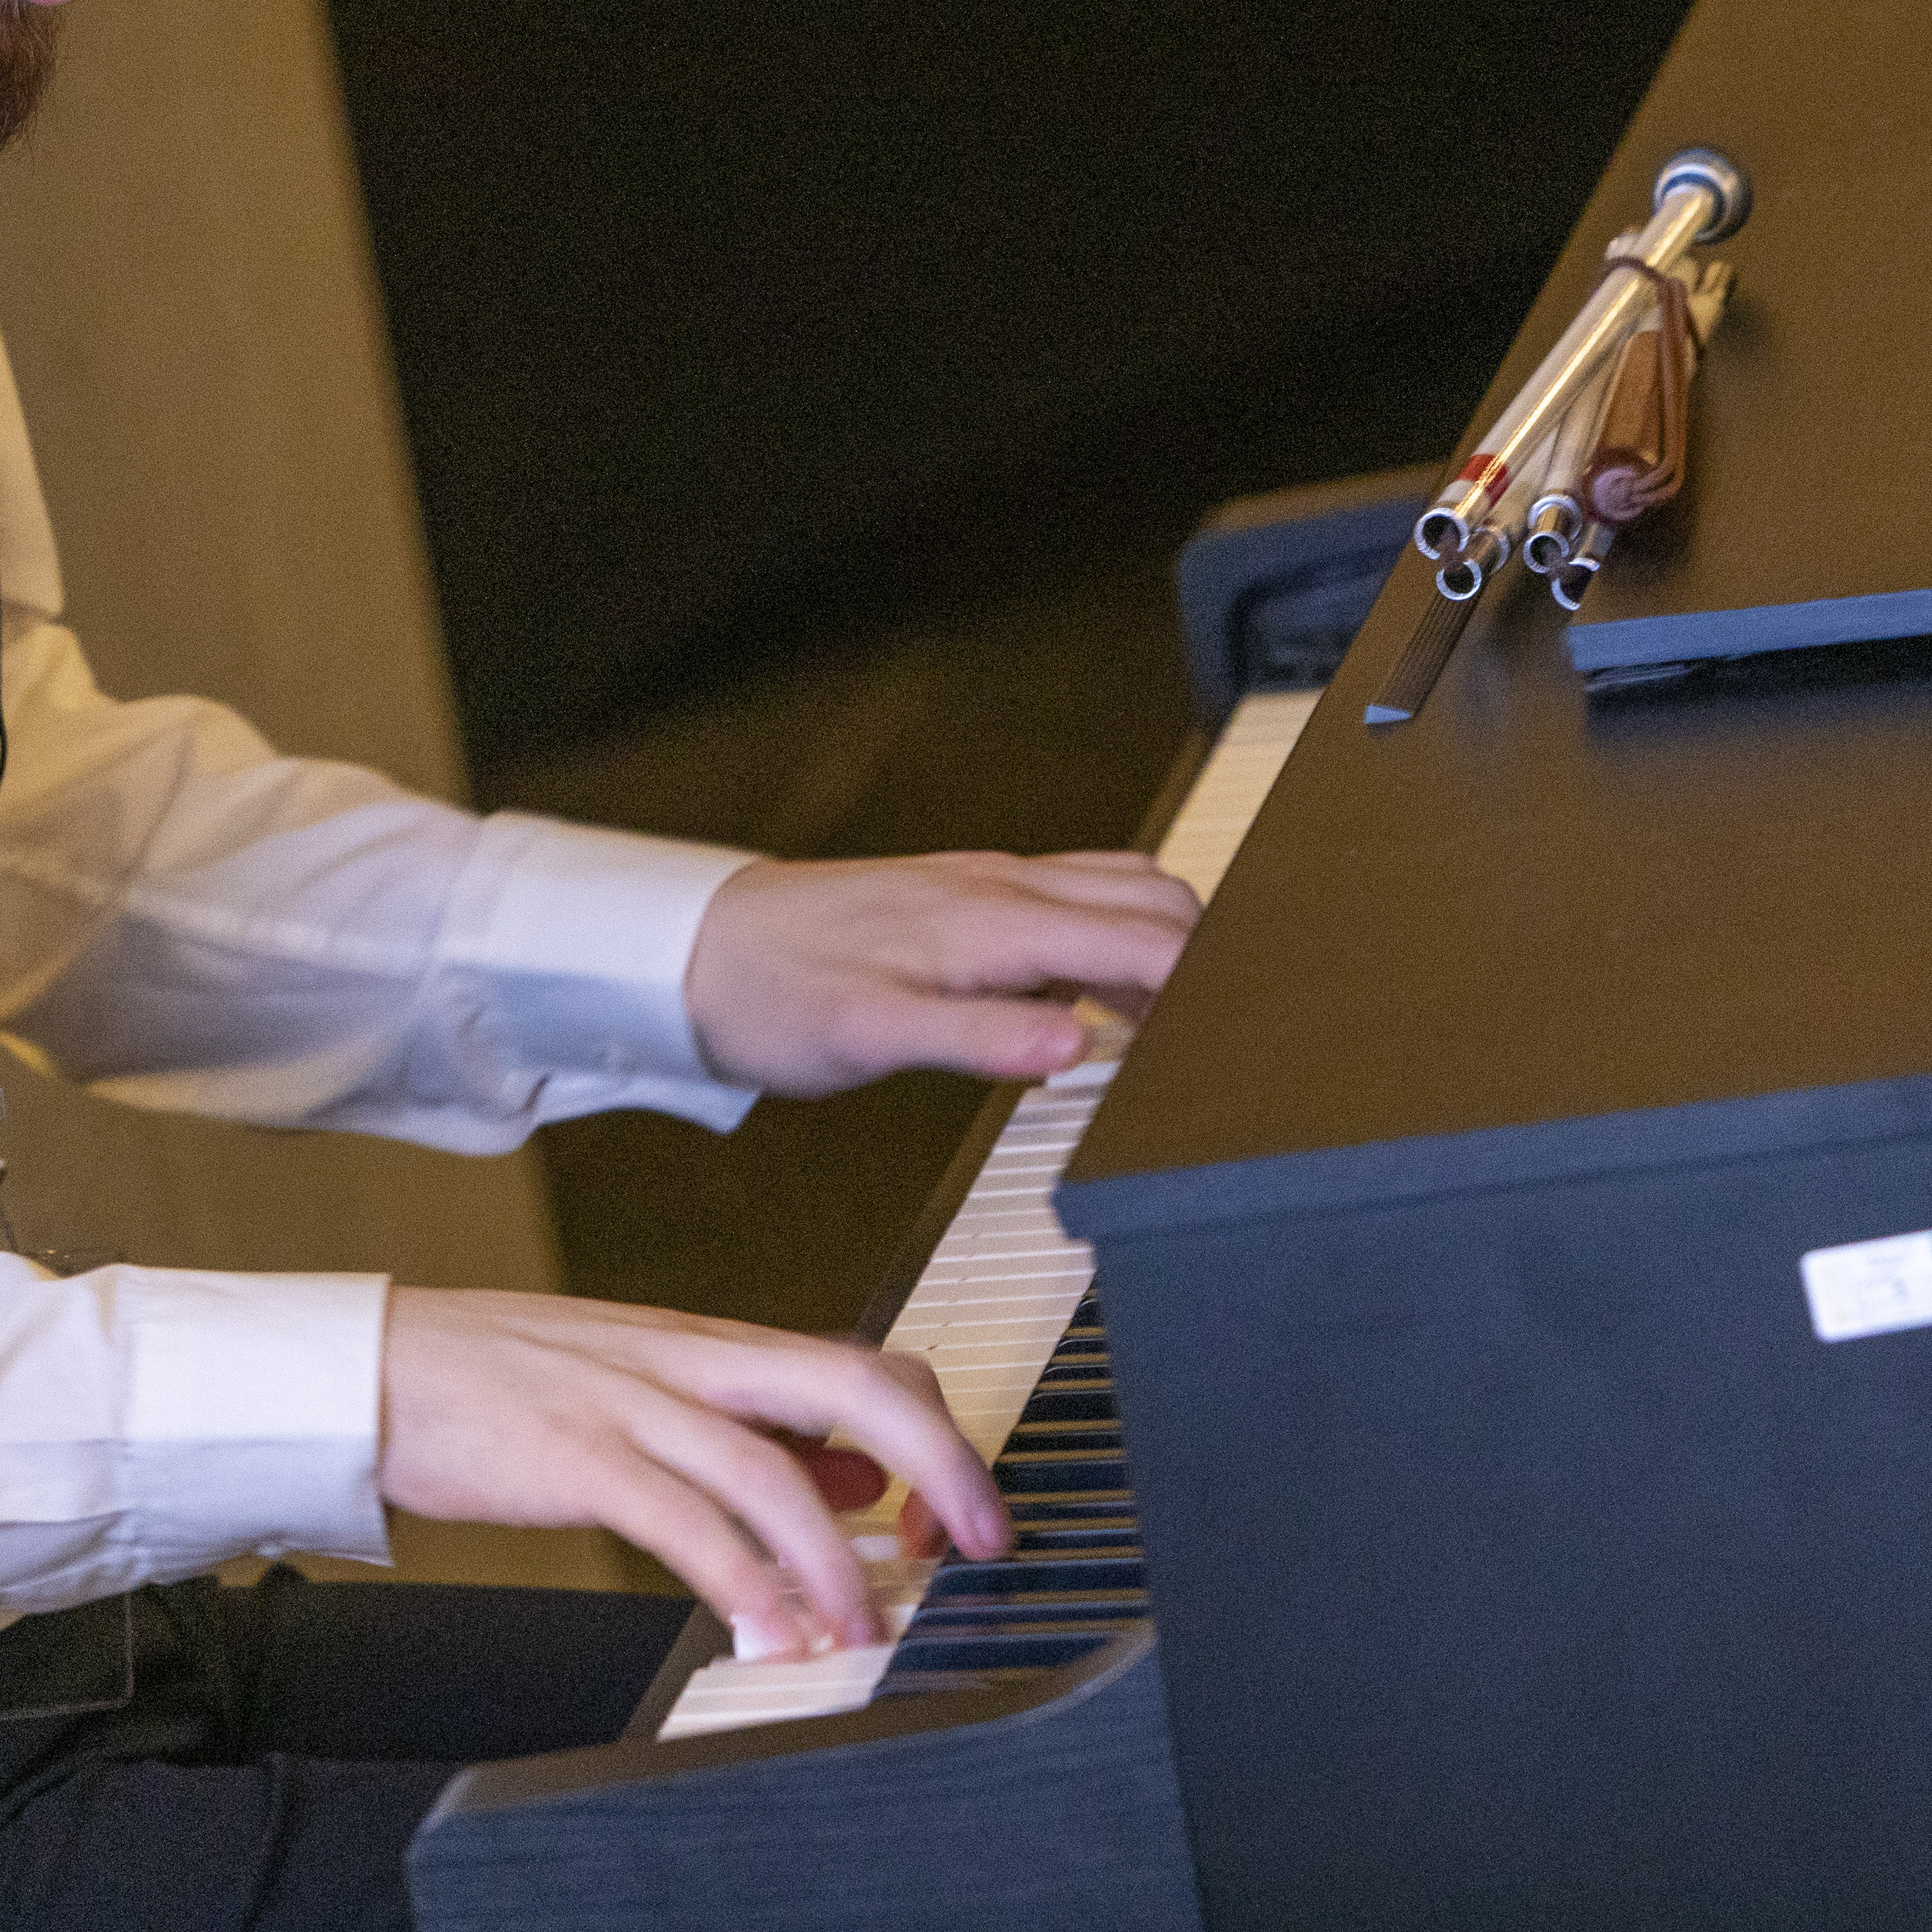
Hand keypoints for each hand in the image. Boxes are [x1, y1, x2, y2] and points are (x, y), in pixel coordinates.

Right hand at [380, 1288, 1007, 1657]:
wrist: (368, 1368)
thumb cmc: (491, 1380)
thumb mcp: (636, 1382)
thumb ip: (744, 1422)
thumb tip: (848, 1473)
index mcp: (706, 1342)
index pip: (860, 1359)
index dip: (931, 1433)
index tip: (958, 1515)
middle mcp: (686, 1358)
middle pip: (851, 1383)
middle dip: (938, 1464)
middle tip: (982, 1545)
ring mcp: (631, 1401)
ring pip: (772, 1467)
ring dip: (839, 1558)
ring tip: (867, 1633)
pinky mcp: (574, 1457)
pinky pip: (681, 1521)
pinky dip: (740, 1584)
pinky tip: (766, 1635)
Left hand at [683, 851, 1199, 1098]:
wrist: (695, 950)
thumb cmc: (771, 995)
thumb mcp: (868, 1037)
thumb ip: (977, 1041)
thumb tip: (1078, 1048)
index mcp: (991, 921)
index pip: (1144, 939)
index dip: (1207, 987)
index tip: (1236, 1043)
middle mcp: (1001, 886)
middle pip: (1155, 900)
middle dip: (1207, 959)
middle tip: (1217, 1041)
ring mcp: (988, 883)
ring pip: (1121, 889)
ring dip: (1163, 944)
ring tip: (1174, 1026)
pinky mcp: (969, 895)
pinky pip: (1074, 899)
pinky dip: (1115, 939)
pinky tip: (1095, 999)